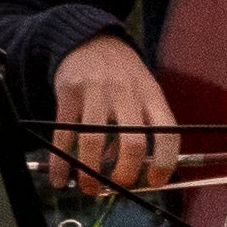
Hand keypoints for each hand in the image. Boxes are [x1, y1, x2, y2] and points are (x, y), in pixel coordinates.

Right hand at [48, 32, 181, 195]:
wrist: (90, 38)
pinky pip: (64, 134)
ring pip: (94, 141)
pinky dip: (61, 162)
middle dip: (124, 174)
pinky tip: (60, 178)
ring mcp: (96, 91)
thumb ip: (141, 126)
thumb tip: (128, 172)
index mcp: (151, 95)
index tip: (154, 182)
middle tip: (116, 186)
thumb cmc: (122, 74)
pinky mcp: (69, 92)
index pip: (167, 133)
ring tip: (88, 187)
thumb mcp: (142, 91)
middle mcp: (127, 93)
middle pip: (132, 142)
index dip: (164, 162)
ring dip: (90, 173)